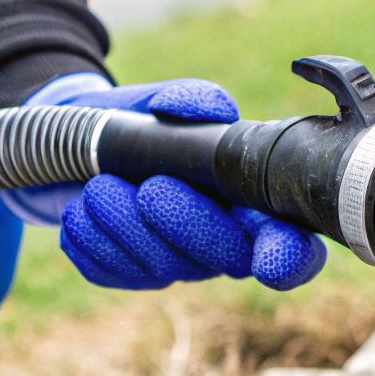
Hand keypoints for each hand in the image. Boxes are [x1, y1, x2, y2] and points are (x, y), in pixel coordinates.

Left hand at [1, 75, 326, 291]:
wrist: (82, 142)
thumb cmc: (145, 122)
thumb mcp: (168, 100)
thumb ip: (196, 100)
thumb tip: (205, 111)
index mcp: (254, 201)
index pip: (292, 244)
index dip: (289, 256)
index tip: (269, 256)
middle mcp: (225, 241)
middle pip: (227, 259)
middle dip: (189, 225)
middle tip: (151, 189)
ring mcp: (178, 264)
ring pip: (164, 268)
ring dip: (125, 225)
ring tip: (99, 186)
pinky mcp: (129, 275)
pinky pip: (115, 273)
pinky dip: (92, 239)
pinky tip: (82, 210)